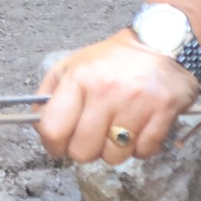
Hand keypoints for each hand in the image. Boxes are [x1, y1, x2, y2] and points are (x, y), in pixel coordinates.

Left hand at [35, 31, 199, 164]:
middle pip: (82, 151)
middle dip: (84, 149)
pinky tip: (139, 129)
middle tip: (92, 136)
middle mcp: (105, 92)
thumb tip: (37, 122)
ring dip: (114, 150)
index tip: (59, 145)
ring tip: (118, 129)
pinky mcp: (162, 114)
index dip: (53, 144)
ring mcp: (135, 105)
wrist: (163, 43)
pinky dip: (140, 147)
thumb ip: (50, 93)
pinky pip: (143, 153)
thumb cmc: (115, 59)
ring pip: (113, 157)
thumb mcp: (74, 64)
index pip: (53, 129)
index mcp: (80, 78)